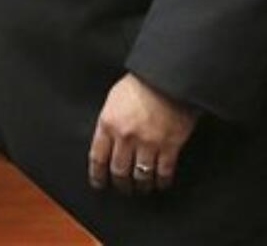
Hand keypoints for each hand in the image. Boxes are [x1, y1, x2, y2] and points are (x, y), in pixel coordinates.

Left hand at [88, 72, 197, 194]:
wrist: (167, 78)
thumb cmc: (140, 84)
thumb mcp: (114, 100)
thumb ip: (109, 121)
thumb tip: (106, 141)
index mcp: (108, 123)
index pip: (98, 157)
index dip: (97, 175)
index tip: (98, 183)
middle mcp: (125, 136)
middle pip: (118, 170)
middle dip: (120, 184)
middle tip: (123, 188)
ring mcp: (148, 143)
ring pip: (141, 176)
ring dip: (141, 186)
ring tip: (142, 188)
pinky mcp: (169, 146)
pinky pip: (163, 172)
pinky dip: (161, 181)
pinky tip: (160, 183)